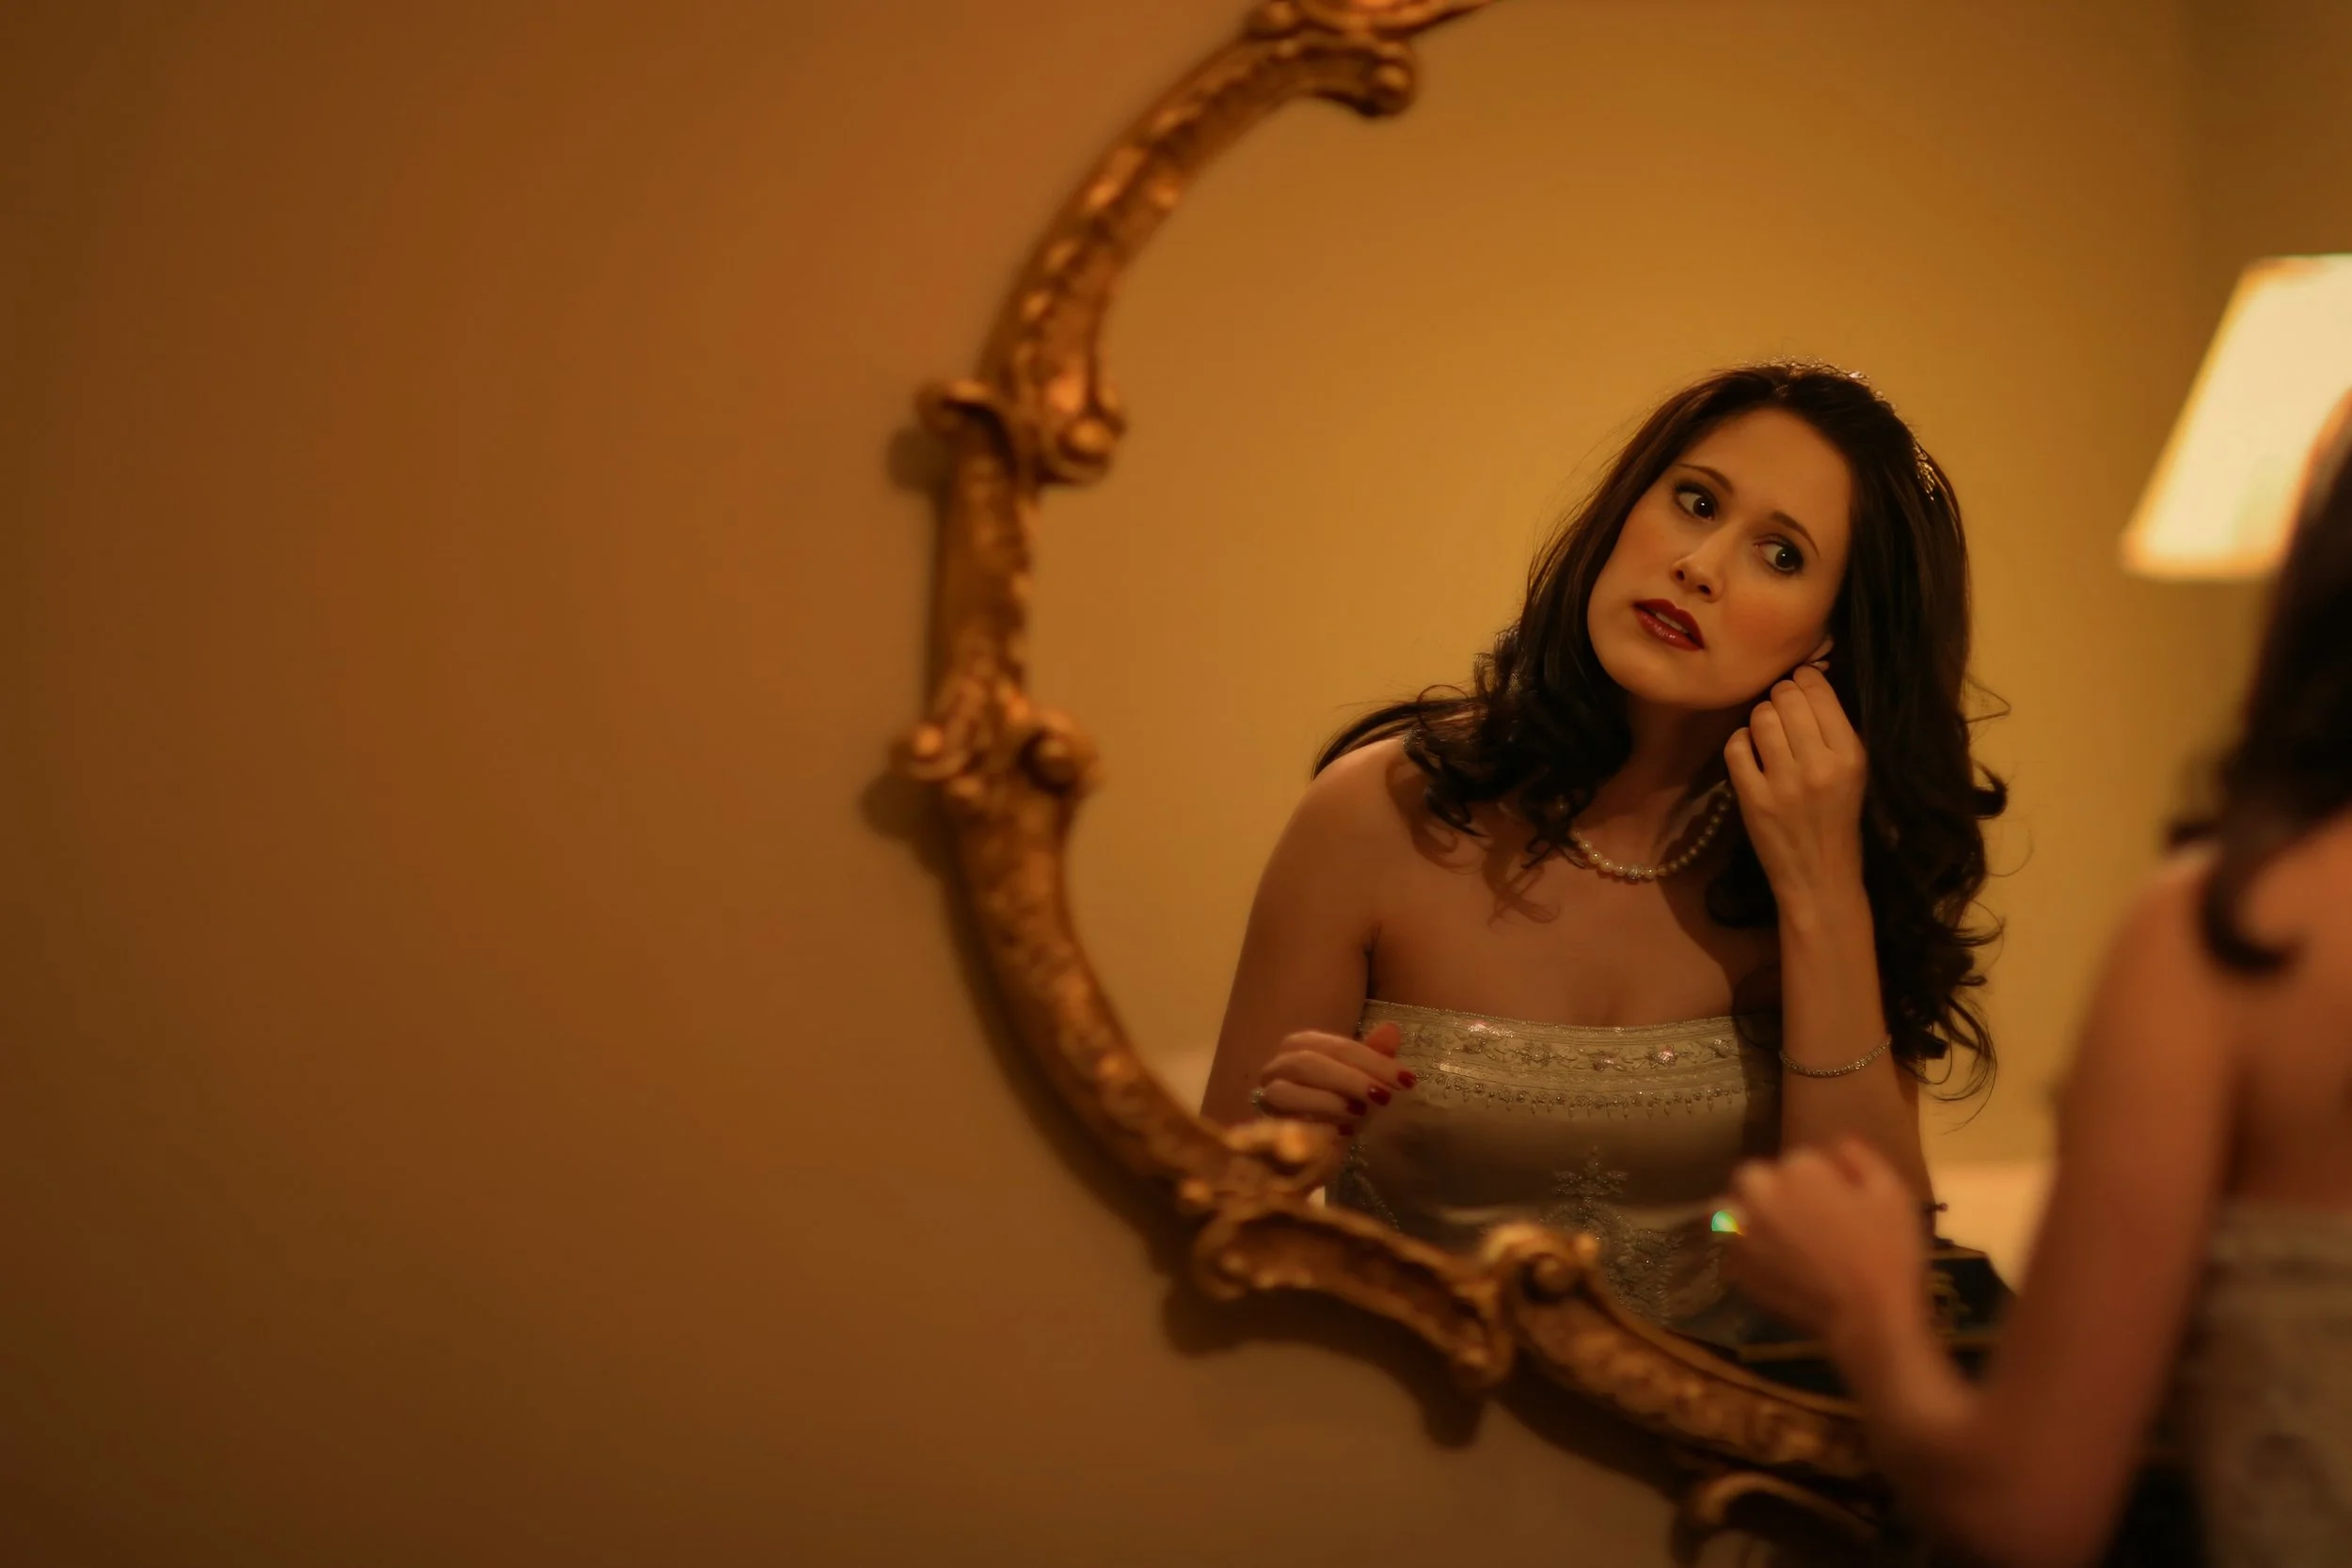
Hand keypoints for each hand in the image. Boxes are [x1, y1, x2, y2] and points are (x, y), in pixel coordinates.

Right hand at [1251, 1020, 1415, 1131]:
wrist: (1307, 1150)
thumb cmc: (1336, 1107)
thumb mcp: (1360, 1082)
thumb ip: (1373, 1058)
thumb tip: (1392, 1029)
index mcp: (1302, 1045)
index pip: (1339, 1046)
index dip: (1374, 1061)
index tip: (1407, 1080)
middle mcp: (1279, 1065)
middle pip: (1309, 1063)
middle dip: (1350, 1079)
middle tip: (1384, 1097)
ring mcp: (1266, 1096)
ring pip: (1287, 1091)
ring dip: (1326, 1101)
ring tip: (1360, 1114)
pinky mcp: (1264, 1128)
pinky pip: (1282, 1126)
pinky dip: (1312, 1127)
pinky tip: (1340, 1135)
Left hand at [1721, 1137, 1924, 1339]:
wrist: (1870, 1319)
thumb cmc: (1888, 1253)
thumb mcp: (1892, 1194)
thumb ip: (1861, 1159)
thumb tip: (1838, 1144)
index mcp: (1799, 1170)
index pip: (1799, 1160)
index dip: (1819, 1179)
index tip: (1836, 1201)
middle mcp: (1762, 1194)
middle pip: (1753, 1177)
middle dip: (1772, 1189)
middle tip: (1802, 1217)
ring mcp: (1744, 1234)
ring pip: (1728, 1210)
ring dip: (1744, 1215)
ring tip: (1773, 1234)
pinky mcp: (1737, 1270)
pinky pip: (1729, 1250)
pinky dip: (1744, 1251)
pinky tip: (1770, 1264)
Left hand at [1723, 663, 1865, 908]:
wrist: (1820, 876)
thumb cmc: (1839, 819)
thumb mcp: (1855, 772)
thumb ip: (1835, 729)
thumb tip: (1808, 679)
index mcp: (1850, 755)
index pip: (1818, 692)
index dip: (1803, 680)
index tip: (1799, 684)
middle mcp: (1819, 765)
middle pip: (1785, 698)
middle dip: (1780, 697)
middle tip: (1781, 710)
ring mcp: (1783, 782)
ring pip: (1760, 717)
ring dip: (1760, 718)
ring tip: (1767, 733)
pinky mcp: (1753, 798)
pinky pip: (1736, 745)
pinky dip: (1740, 743)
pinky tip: (1751, 753)